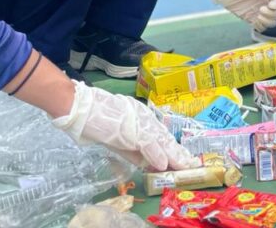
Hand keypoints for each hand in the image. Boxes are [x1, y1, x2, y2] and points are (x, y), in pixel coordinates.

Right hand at [53, 81, 199, 170]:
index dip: (173, 150)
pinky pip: (146, 142)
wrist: (82, 108)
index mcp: (142, 119)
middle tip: (193, 165)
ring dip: (173, 155)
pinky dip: (155, 154)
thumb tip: (150, 164)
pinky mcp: (130, 127)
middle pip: (165, 138)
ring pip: (160, 140)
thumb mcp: (119, 140)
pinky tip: (163, 164)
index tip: (185, 160)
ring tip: (185, 167)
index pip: (162, 137)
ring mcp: (138, 121)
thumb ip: (134, 152)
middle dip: (179, 154)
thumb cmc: (98, 120)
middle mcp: (144, 118)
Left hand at [210, 0, 275, 30]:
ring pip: (273, 22)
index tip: (270, 5)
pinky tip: (254, 21)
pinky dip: (261, 27)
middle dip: (272, 14)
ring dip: (268, 21)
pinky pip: (263, 28)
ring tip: (258, 16)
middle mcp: (266, 5)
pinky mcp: (254, 20)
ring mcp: (261, 14)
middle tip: (261, 10)